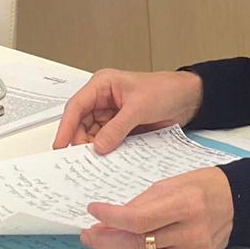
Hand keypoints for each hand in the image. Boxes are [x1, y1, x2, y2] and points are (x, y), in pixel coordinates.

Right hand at [53, 69, 203, 153]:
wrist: (189, 98)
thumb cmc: (166, 90)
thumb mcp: (139, 107)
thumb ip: (118, 128)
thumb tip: (98, 147)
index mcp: (102, 85)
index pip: (77, 106)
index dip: (66, 127)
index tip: (60, 145)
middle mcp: (103, 100)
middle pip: (81, 123)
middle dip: (80, 141)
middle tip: (80, 160)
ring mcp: (112, 115)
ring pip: (93, 135)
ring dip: (94, 148)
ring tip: (93, 164)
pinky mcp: (122, 127)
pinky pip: (108, 141)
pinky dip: (106, 151)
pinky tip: (107, 161)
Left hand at [79, 167, 233, 248]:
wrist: (237, 202)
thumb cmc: (201, 187)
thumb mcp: (170, 184)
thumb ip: (140, 204)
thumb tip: (108, 221)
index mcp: (186, 205)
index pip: (138, 220)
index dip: (110, 218)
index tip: (93, 210)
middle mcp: (191, 233)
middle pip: (136, 244)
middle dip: (106, 240)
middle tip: (88, 234)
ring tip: (101, 243)